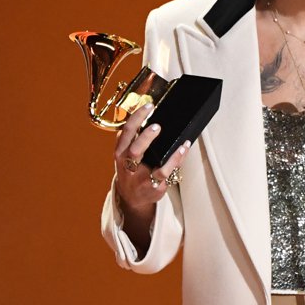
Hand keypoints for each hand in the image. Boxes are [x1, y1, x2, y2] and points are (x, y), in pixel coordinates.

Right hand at [113, 103, 190, 222]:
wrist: (131, 198)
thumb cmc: (129, 169)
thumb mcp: (123, 154)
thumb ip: (128, 137)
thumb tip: (137, 113)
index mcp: (120, 153)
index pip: (126, 132)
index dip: (136, 118)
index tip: (148, 106)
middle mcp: (128, 167)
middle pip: (134, 151)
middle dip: (146, 138)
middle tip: (157, 126)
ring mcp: (142, 179)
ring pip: (156, 168)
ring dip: (170, 156)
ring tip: (181, 143)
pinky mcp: (155, 187)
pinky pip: (168, 174)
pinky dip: (177, 161)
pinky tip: (184, 149)